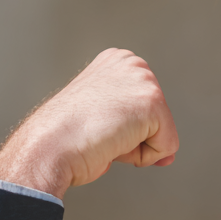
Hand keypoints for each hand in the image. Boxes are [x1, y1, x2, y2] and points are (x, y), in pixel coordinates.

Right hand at [0, 48, 178, 198]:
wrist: (50, 146)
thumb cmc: (67, 139)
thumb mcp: (105, 121)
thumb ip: (137, 129)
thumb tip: (169, 155)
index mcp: (118, 62)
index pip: (145, 112)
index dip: (123, 131)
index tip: (95, 124)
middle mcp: (133, 63)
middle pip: (159, 122)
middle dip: (134, 139)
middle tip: (100, 132)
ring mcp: (144, 79)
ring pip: (164, 135)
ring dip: (136, 149)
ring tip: (106, 136)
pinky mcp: (153, 101)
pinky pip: (167, 147)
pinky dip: (142, 157)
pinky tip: (115, 143)